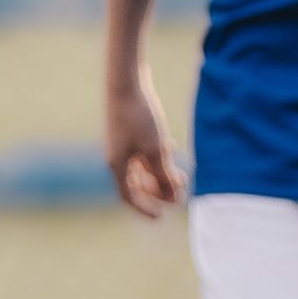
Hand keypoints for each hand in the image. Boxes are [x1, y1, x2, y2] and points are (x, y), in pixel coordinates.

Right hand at [106, 70, 184, 219]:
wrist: (126, 80)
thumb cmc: (140, 116)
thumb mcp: (156, 150)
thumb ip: (165, 176)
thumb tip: (174, 198)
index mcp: (118, 165)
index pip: (129, 196)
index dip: (145, 209)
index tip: (160, 218)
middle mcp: (117, 156)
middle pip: (137, 183)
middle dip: (159, 190)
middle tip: (180, 192)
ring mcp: (121, 142)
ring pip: (141, 167)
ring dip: (160, 173)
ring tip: (180, 174)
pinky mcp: (128, 129)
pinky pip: (142, 150)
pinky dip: (156, 155)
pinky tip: (171, 146)